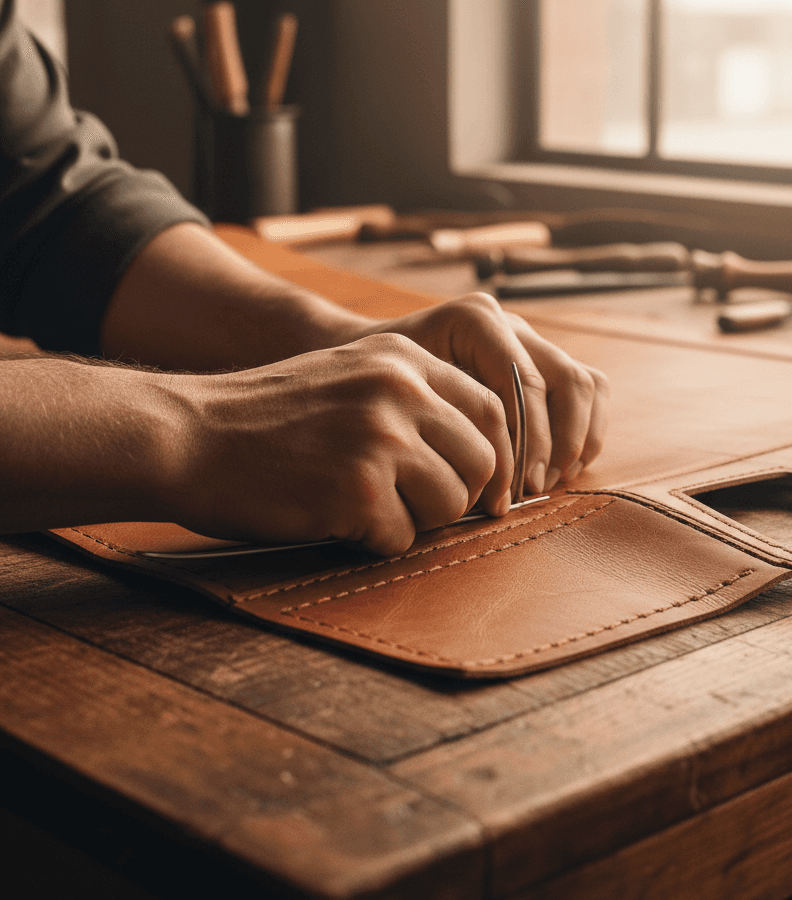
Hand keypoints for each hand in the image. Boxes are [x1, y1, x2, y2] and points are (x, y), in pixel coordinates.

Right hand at [167, 334, 513, 554]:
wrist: (189, 435)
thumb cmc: (268, 417)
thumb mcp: (351, 375)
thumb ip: (413, 396)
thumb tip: (485, 450)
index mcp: (403, 359)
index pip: (492, 408)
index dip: (494, 455)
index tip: (482, 488)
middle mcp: (401, 391)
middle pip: (482, 461)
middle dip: (459, 494)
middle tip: (416, 504)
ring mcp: (381, 438)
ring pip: (450, 503)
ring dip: (415, 519)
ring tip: (363, 505)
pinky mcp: (357, 489)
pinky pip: (400, 537)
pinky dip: (371, 540)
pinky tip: (330, 517)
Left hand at [345, 292, 609, 493]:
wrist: (366, 362)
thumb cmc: (377, 386)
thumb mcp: (397, 398)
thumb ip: (443, 425)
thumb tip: (492, 486)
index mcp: (475, 320)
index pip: (525, 383)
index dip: (528, 442)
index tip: (512, 489)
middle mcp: (510, 323)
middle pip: (567, 380)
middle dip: (556, 444)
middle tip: (531, 489)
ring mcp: (530, 340)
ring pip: (587, 384)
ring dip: (575, 441)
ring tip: (544, 482)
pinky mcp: (542, 363)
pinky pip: (589, 391)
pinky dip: (585, 432)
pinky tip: (559, 469)